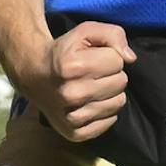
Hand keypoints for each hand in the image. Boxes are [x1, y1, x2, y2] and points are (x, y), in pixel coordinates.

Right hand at [20, 21, 134, 140]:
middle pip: (121, 82)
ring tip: (93, 87)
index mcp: (73, 66)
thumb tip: (130, 58)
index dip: (109, 56)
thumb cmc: (64, 52)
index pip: (118, 60)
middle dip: (111, 74)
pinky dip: (105, 111)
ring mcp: (72, 117)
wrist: (35, 75)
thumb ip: (112, 34)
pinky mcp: (75, 133)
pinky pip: (110, 122)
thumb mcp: (84, 32)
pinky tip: (90, 103)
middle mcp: (71, 94)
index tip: (94, 58)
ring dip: (110, 93)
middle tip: (93, 73)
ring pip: (118, 102)